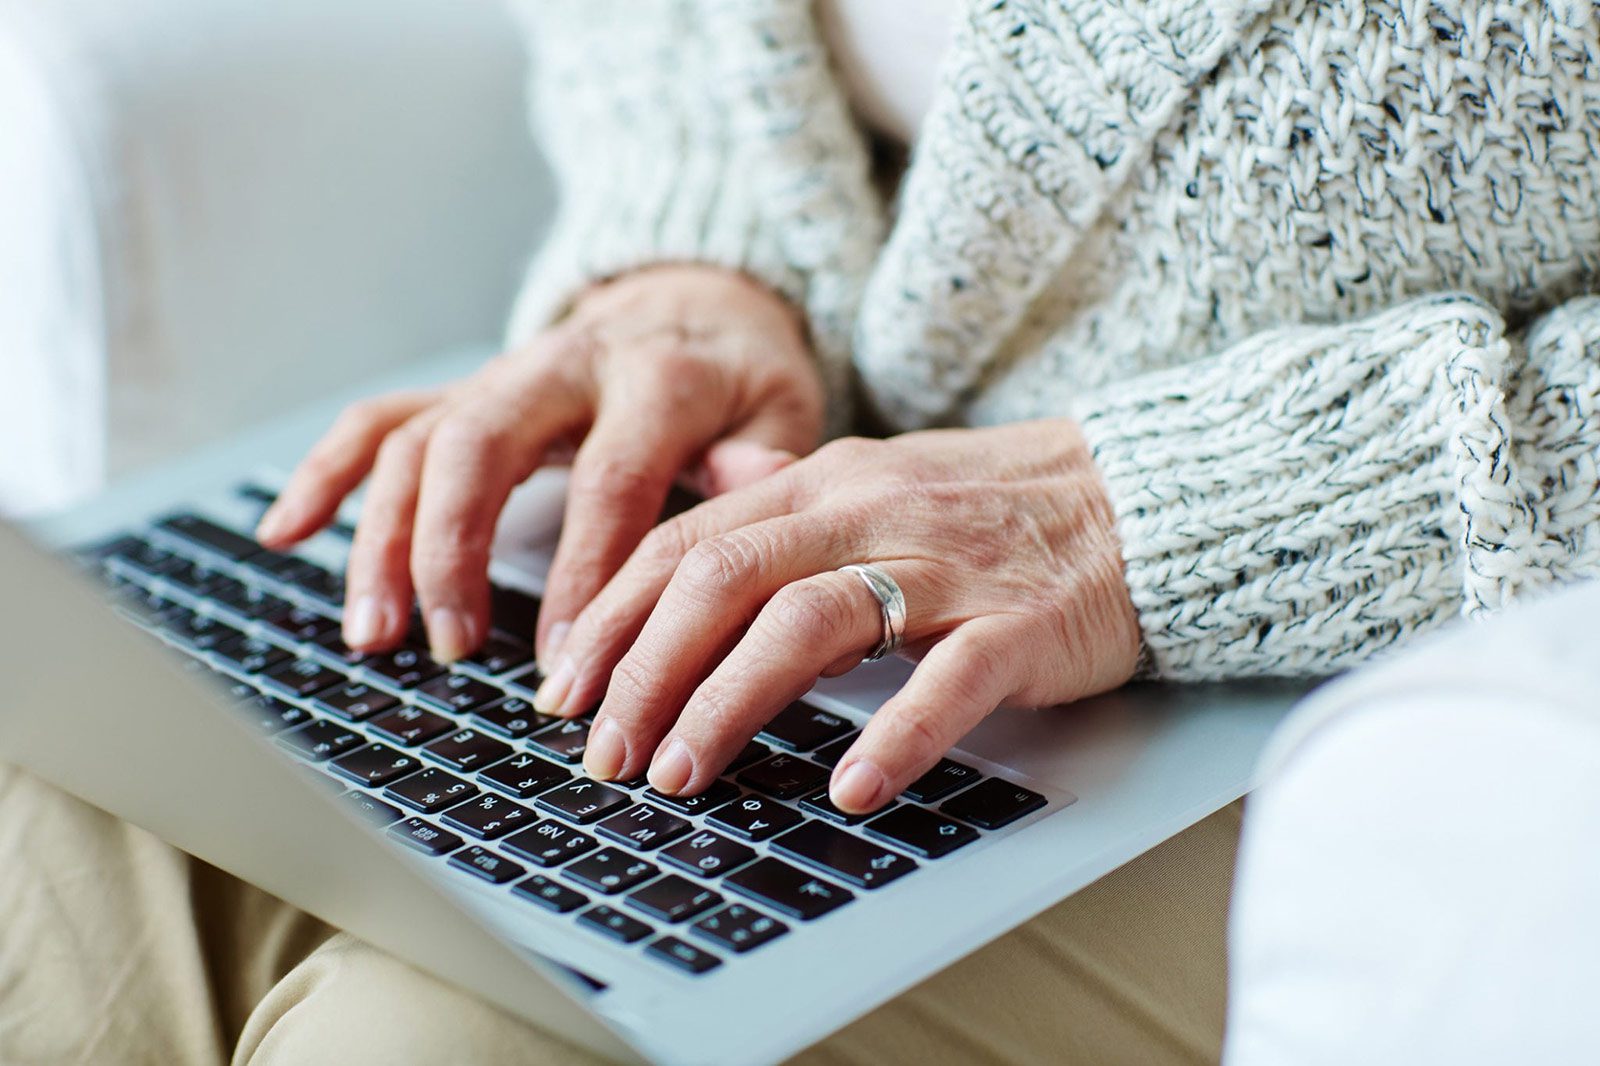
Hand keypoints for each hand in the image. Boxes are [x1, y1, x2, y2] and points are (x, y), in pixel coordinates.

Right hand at [255, 266, 823, 662]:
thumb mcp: (783, 408)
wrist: (702, 299)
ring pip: (419, 439)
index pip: (609, 479)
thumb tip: (759, 486)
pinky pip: (381, 419)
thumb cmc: (743, 377)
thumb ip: (764, 453)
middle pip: (481, 445)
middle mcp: (567, 366)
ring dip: (383, 538)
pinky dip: (328, 473)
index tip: (567, 665)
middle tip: (453, 648)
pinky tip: (285, 532)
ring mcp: (506, 374)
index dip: (583, 575)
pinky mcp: (468, 388)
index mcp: (657, 377)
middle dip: (453, 551)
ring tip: (375, 634)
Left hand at [538, 420, 1142, 812]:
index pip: (687, 543)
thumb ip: (789, 493)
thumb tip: (710, 489)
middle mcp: (868, 512)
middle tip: (604, 753)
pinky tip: (852, 786)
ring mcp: (945, 565)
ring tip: (683, 774)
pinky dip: (895, 731)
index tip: (563, 689)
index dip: (612, 616)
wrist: (1139, 494)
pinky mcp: (1019, 620)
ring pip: (809, 621)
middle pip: (723, 580)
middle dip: (645, 670)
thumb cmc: (999, 503)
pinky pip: (948, 676)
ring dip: (730, 701)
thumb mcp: (879, 477)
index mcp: (823, 484)